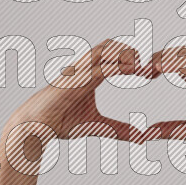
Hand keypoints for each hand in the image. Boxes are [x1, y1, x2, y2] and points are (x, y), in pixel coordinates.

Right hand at [0, 40, 144, 184]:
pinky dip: (114, 67)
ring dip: (124, 54)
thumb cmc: (61, 122)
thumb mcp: (98, 126)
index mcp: (91, 75)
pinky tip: (127, 72)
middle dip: (131, 51)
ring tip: (141, 67)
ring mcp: (77, 71)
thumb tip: (141, 138)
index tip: (150, 73)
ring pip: (104, 50)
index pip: (115, 57)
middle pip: (111, 46)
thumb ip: (120, 130)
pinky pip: (95, 67)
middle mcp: (84, 68)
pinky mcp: (72, 80)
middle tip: (149, 67)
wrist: (35, 126)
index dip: (134, 61)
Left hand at [149, 47, 185, 184]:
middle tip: (136, 65)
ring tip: (145, 64)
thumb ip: (168, 129)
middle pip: (179, 52)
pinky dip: (178, 64)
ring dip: (164, 56)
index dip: (157, 62)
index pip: (176, 61)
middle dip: (157, 54)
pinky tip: (162, 67)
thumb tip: (144, 133)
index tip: (139, 71)